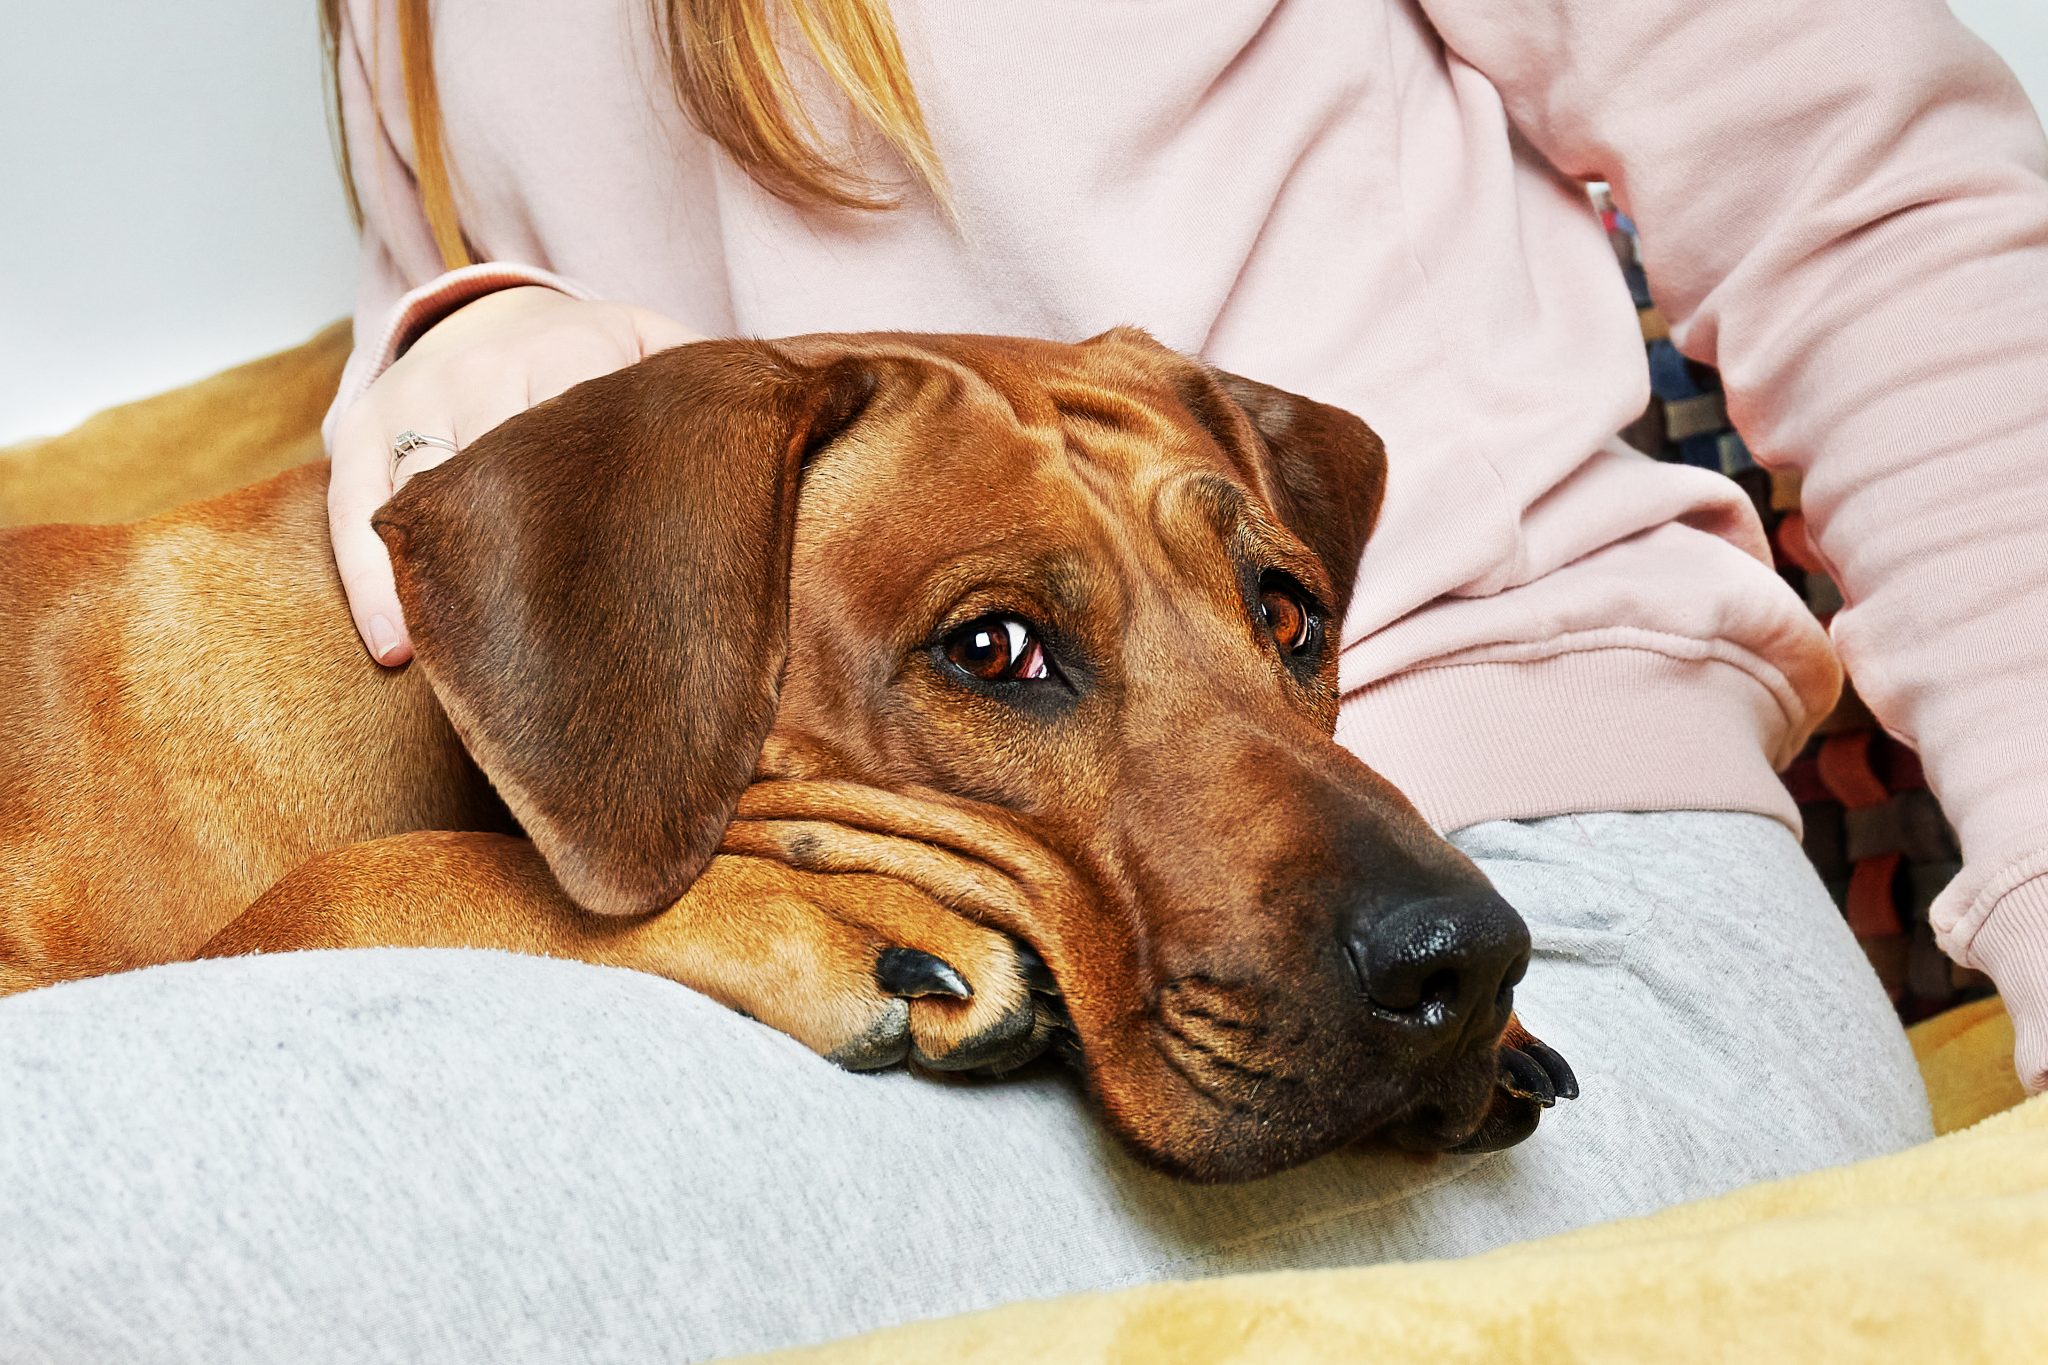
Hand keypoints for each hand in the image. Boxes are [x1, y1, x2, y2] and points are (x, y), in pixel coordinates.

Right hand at [328, 286, 701, 663]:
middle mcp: (484, 367)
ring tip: (478, 671)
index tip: (633, 585)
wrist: (496, 309)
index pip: (586, 434)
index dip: (606, 514)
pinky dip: (370, 579)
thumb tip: (795, 426)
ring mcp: (414, 396)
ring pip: (425, 495)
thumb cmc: (601, 358)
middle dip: (527, 558)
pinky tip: (395, 647)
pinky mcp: (357, 428)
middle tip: (565, 657)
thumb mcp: (661, 350)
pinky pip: (353, 509)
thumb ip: (711, 390)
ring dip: (448, 580)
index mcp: (572, 350)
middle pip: (501, 470)